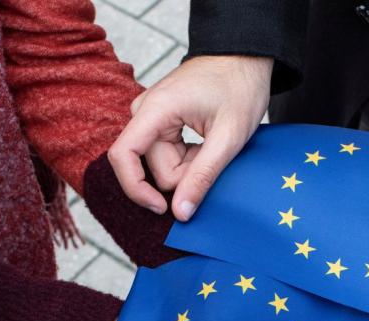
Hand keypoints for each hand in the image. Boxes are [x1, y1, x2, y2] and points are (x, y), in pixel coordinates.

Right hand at [109, 55, 272, 220]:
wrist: (245, 58)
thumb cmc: (240, 88)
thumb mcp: (229, 138)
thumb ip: (202, 176)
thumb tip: (180, 213)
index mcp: (155, 109)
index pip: (123, 156)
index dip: (137, 189)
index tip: (164, 208)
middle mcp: (144, 112)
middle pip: (155, 170)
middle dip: (186, 175)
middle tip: (215, 155)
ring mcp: (150, 118)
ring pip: (163, 167)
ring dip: (190, 168)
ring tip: (213, 145)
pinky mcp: (158, 124)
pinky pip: (168, 158)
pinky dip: (189, 160)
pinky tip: (205, 144)